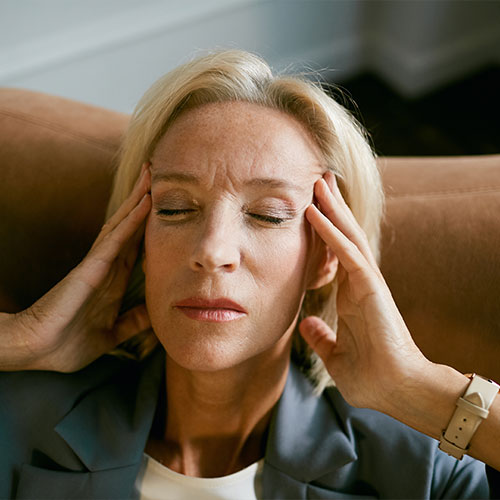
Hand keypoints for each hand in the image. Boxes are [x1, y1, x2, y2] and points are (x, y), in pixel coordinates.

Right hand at [0, 164, 151, 371]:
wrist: (38, 351)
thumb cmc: (68, 343)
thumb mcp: (112, 333)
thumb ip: (133, 322)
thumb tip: (156, 314)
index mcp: (114, 281)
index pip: (137, 246)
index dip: (151, 226)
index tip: (168, 208)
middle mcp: (108, 266)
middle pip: (131, 226)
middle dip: (144, 200)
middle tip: (158, 174)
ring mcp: (99, 263)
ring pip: (123, 224)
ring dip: (139, 199)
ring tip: (152, 174)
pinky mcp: (92, 267)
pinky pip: (116, 238)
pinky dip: (132, 220)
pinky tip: (145, 203)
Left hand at [299, 172, 429, 413]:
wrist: (395, 391)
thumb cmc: (370, 376)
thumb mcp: (334, 355)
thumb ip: (320, 337)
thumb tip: (304, 324)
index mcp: (351, 296)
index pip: (335, 255)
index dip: (324, 231)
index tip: (311, 210)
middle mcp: (359, 283)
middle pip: (344, 236)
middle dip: (332, 207)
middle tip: (319, 179)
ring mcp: (366, 282)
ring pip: (348, 236)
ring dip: (332, 208)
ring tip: (319, 180)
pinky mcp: (370, 287)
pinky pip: (347, 253)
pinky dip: (329, 232)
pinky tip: (314, 212)